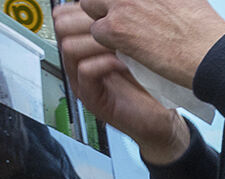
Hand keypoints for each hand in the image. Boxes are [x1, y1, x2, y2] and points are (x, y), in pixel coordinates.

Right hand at [56, 3, 190, 161]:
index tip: (109, 9)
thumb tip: (117, 2)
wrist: (162, 121)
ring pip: (69, 47)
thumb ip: (122, 29)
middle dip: (89, 21)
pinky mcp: (92, 99)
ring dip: (97, 42)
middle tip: (115, 26)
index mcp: (86, 46)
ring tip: (121, 46)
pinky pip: (84, 71)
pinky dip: (104, 63)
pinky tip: (123, 64)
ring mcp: (82, 81)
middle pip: (62, 27)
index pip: (66, 15)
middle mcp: (79, 62)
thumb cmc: (151, 85)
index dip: (85, 8)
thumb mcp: (135, 49)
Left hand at [78, 0, 224, 89]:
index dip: (120, 1)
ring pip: (90, 6)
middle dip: (105, 4)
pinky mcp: (117, 28)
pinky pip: (97, 31)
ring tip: (124, 35)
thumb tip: (159, 3)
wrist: (212, 54)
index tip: (129, 9)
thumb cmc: (207, 30)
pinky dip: (109, 42)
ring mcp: (122, 4)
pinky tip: (129, 49)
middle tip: (121, 19)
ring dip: (104, 20)